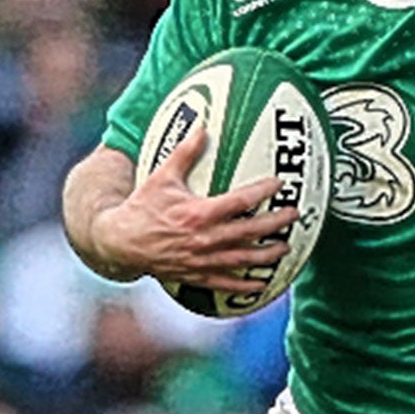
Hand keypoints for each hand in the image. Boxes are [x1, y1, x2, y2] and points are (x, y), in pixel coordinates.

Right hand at [92, 127, 298, 291]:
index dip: (263, 191)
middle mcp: (204, 239)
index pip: (240, 202)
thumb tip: (202, 126)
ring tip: (286, 247)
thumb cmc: (143, 207)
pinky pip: (226, 284)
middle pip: (250, 232)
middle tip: (294, 215)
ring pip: (244, 260)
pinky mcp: (197, 276)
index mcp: (198, 213)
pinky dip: (246, 287)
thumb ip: (185, 153)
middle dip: (276, 223)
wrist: (121, 242)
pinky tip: (262, 286)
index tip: (279, 183)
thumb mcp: (162, 176)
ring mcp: (202, 261)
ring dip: (268, 255)